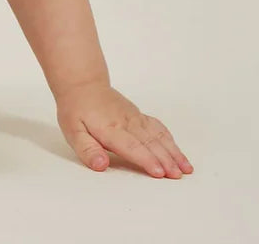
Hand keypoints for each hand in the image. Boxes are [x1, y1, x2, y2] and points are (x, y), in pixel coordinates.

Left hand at [56, 82, 192, 178]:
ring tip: (186, 168)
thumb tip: (101, 165)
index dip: (146, 160)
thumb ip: (87, 149)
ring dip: (173, 152)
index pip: (131, 146)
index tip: (160, 173)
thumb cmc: (76, 110)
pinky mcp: (139, 116)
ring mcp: (135, 118)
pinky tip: (178, 152)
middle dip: (166, 160)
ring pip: (158, 135)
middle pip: (149, 143)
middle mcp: (126, 123)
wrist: (82, 83)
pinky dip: (170, 140)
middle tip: (178, 175)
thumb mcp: (73, 131)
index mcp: (110, 129)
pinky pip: (158, 127)